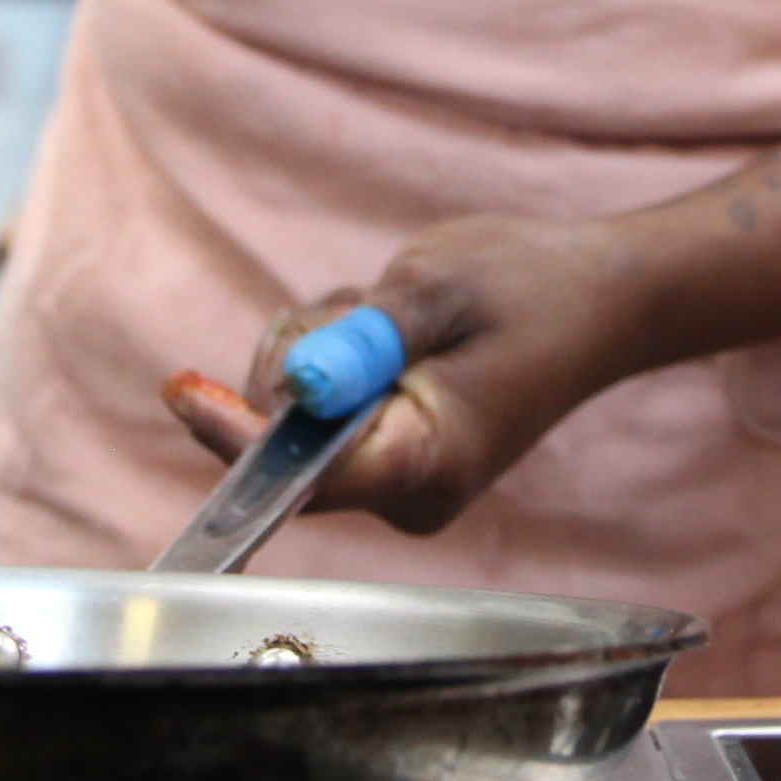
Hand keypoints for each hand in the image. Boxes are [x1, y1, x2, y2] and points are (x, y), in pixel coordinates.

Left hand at [159, 215, 660, 538]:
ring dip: (324, 350)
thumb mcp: (438, 289)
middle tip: (363, 309)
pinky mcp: (394, 462)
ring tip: (398, 317)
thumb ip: (361, 339)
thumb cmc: (529, 286)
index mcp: (425, 462)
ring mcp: (401, 485)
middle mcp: (409, 495)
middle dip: (300, 363)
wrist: (600, 299)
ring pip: (298, 418)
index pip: (302, 473)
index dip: (232, 431)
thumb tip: (291, 381)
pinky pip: (322, 412)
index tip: (180, 389)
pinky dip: (339, 359)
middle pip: (287, 445)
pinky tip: (398, 332)